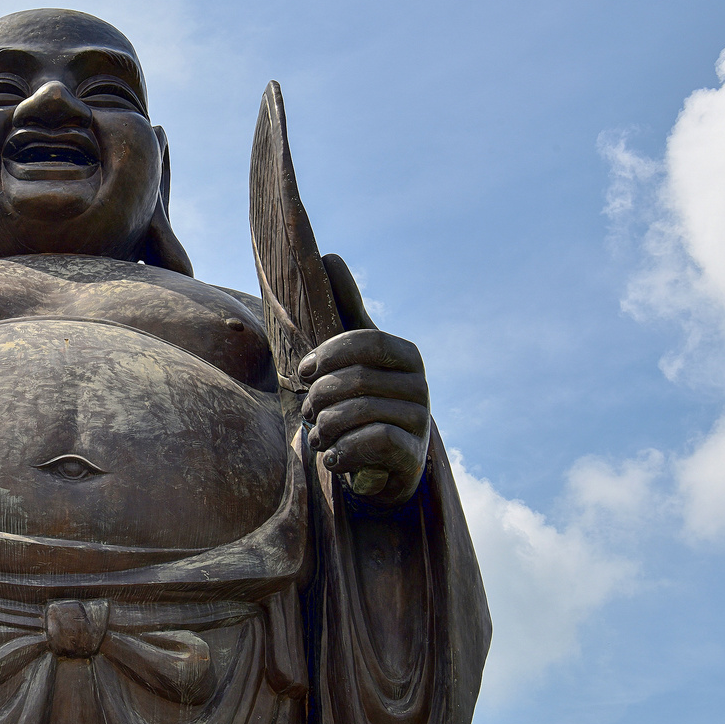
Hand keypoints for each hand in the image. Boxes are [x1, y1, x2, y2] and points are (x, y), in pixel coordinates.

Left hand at [298, 328, 429, 506]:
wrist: (380, 466)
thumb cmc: (360, 402)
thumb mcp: (352, 357)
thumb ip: (345, 311)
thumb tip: (332, 257)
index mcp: (405, 356)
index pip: (369, 340)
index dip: (330, 354)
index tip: (304, 371)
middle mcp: (420, 385)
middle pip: (358, 378)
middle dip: (320, 396)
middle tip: (307, 412)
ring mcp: (420, 420)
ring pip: (361, 411)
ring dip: (326, 427)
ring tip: (317, 437)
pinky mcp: (413, 454)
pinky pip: (373, 442)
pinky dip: (342, 450)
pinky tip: (332, 458)